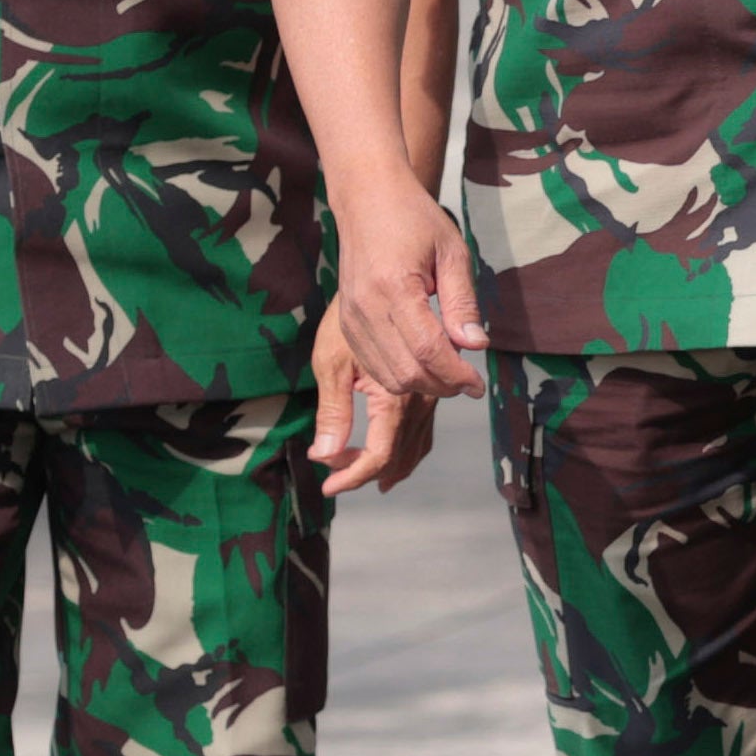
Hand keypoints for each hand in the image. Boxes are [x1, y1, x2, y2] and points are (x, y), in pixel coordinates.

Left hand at [308, 308, 438, 496]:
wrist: (387, 268)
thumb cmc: (352, 311)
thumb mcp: (332, 361)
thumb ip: (333, 410)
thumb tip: (324, 455)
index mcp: (397, 396)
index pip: (382, 452)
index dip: (355, 475)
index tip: (329, 487)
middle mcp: (420, 399)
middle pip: (400, 454)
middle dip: (366, 471)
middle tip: (333, 477)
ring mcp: (428, 393)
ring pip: (415, 445)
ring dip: (389, 465)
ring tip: (361, 477)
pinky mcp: (430, 384)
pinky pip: (424, 428)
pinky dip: (407, 447)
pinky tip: (393, 455)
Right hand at [331, 176, 485, 404]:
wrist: (367, 199)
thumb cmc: (411, 217)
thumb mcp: (452, 253)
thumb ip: (463, 303)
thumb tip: (476, 346)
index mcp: (394, 288)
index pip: (429, 351)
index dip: (457, 375)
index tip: (478, 384)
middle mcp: (366, 308)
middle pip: (407, 373)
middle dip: (443, 386)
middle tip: (468, 381)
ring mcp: (352, 318)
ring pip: (388, 377)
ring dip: (422, 385)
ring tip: (448, 372)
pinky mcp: (346, 324)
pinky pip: (373, 365)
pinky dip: (400, 374)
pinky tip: (423, 362)